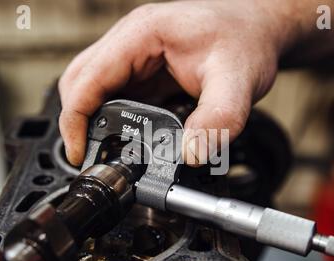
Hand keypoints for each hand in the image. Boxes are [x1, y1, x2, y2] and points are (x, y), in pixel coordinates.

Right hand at [58, 0, 295, 165]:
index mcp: (141, 35)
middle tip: (91, 159)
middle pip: (79, 83)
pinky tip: (127, 138)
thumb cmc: (246, 40)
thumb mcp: (237, 80)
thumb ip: (217, 118)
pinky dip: (114, 119)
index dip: (75, 119)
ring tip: (107, 153)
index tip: (81, 154)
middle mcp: (131, 42)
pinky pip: (116, 94)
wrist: (258, 28)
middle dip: (78, 123)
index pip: (87, 78)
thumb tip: (190, 155)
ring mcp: (135, 55)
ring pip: (94, 89)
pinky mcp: (144, 70)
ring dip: (93, 121)